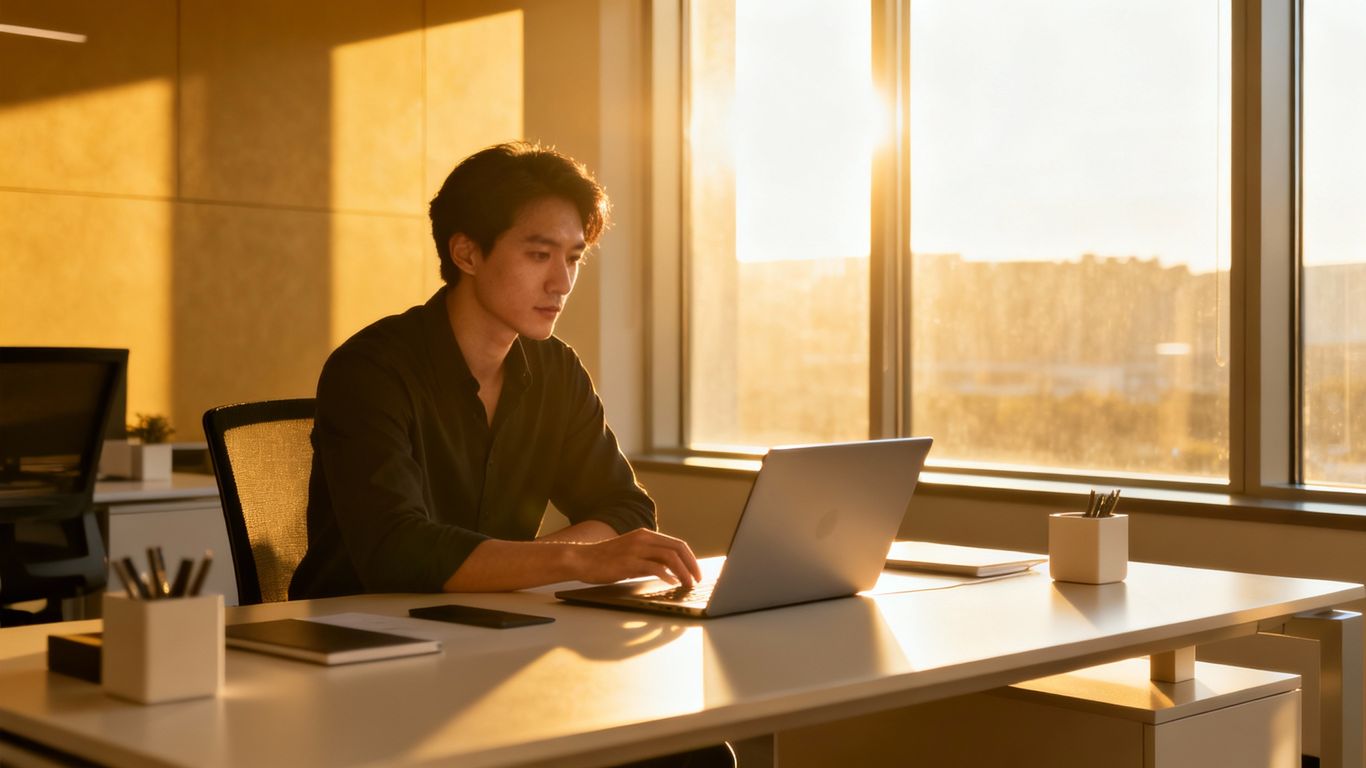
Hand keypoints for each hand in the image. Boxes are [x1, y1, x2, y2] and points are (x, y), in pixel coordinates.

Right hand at [568, 528, 702, 586]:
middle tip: (697, 579)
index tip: (696, 572)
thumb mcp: (631, 554)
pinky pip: (654, 567)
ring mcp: (636, 549)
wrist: (582, 559)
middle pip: (678, 548)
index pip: (676, 544)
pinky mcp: (628, 562)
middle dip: (692, 565)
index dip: (690, 558)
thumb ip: (649, 559)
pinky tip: (671, 583)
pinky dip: (667, 575)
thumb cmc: (605, 560)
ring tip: (688, 584)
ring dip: (683, 571)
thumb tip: (670, 571)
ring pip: (669, 556)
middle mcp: (643, 538)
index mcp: (645, 535)